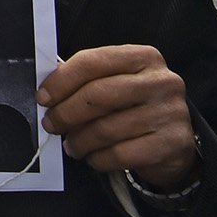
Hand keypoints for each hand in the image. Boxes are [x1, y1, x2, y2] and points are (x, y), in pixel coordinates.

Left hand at [40, 45, 199, 190]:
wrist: (174, 141)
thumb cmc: (134, 106)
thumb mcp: (116, 82)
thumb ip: (86, 80)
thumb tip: (47, 92)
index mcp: (143, 57)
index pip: (92, 62)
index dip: (60, 81)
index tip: (43, 97)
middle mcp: (161, 81)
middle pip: (96, 95)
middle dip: (65, 113)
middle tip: (51, 124)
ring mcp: (170, 113)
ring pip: (106, 129)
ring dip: (79, 140)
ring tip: (71, 144)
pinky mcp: (172, 143)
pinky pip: (120, 154)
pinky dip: (98, 158)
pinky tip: (92, 157)